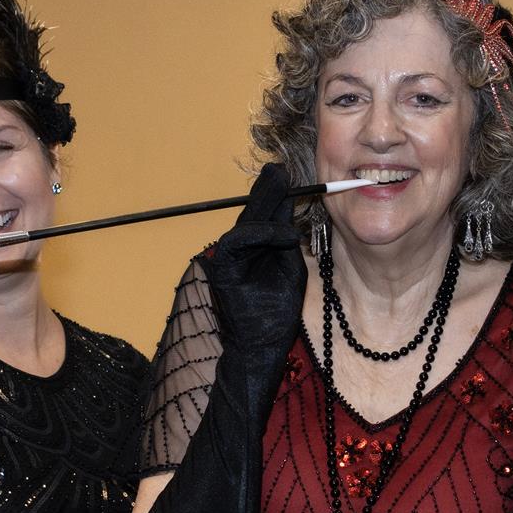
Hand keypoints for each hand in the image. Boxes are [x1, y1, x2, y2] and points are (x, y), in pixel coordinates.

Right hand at [206, 164, 306, 357]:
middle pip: (251, 213)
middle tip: (279, 167)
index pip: (262, 216)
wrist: (262, 345)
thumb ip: (287, 240)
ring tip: (283, 186)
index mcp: (252, 249)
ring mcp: (226, 259)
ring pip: (245, 224)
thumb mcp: (289, 267)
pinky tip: (282, 233)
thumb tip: (290, 209)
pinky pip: (239, 243)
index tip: (286, 174)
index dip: (274, 194)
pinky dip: (260, 235)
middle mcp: (236, 250)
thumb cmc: (276, 312)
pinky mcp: (223, 270)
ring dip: (265, 206)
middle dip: (267, 190)